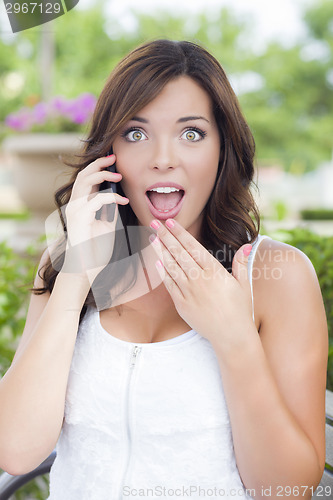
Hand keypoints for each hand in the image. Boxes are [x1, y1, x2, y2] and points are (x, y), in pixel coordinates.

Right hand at [61, 154, 128, 279]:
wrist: (87, 268)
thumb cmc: (97, 249)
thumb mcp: (108, 225)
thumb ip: (111, 210)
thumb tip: (119, 197)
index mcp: (80, 205)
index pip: (86, 180)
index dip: (98, 168)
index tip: (112, 163)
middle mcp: (74, 205)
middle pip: (83, 175)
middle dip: (98, 164)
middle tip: (113, 158)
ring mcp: (75, 210)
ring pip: (85, 182)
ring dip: (102, 175)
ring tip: (118, 174)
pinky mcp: (80, 218)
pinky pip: (96, 200)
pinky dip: (111, 197)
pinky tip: (123, 200)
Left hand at [149, 218, 254, 347]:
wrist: (231, 336)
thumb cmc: (240, 310)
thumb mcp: (244, 284)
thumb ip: (241, 263)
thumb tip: (246, 245)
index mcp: (214, 272)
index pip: (193, 247)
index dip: (180, 233)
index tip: (170, 222)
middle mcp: (199, 280)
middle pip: (179, 254)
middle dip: (165, 237)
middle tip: (154, 223)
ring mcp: (189, 292)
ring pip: (171, 267)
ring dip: (160, 251)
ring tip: (152, 238)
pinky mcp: (181, 305)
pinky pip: (169, 285)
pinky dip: (163, 272)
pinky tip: (157, 261)